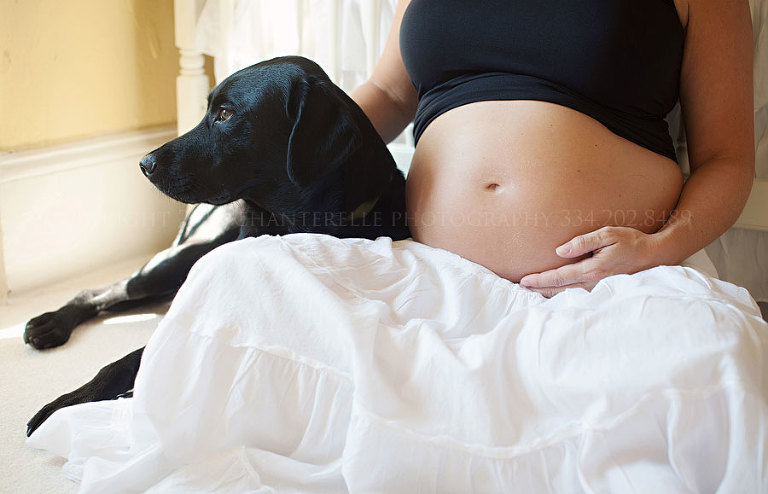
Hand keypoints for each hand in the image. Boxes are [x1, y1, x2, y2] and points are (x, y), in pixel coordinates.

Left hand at [519, 226, 659, 296]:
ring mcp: (599, 289)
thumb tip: (560, 251)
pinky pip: (578, 295)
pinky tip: (554, 293)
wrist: (654, 256)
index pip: (559, 277)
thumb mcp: (607, 234)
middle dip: (539, 289)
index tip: (524, 280)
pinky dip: (563, 295)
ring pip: (567, 295)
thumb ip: (583, 242)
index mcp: (592, 270)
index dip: (540, 279)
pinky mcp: (603, 290)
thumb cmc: (631, 242)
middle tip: (521, 287)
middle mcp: (594, 283)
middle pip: (559, 290)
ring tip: (532, 291)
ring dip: (549, 294)